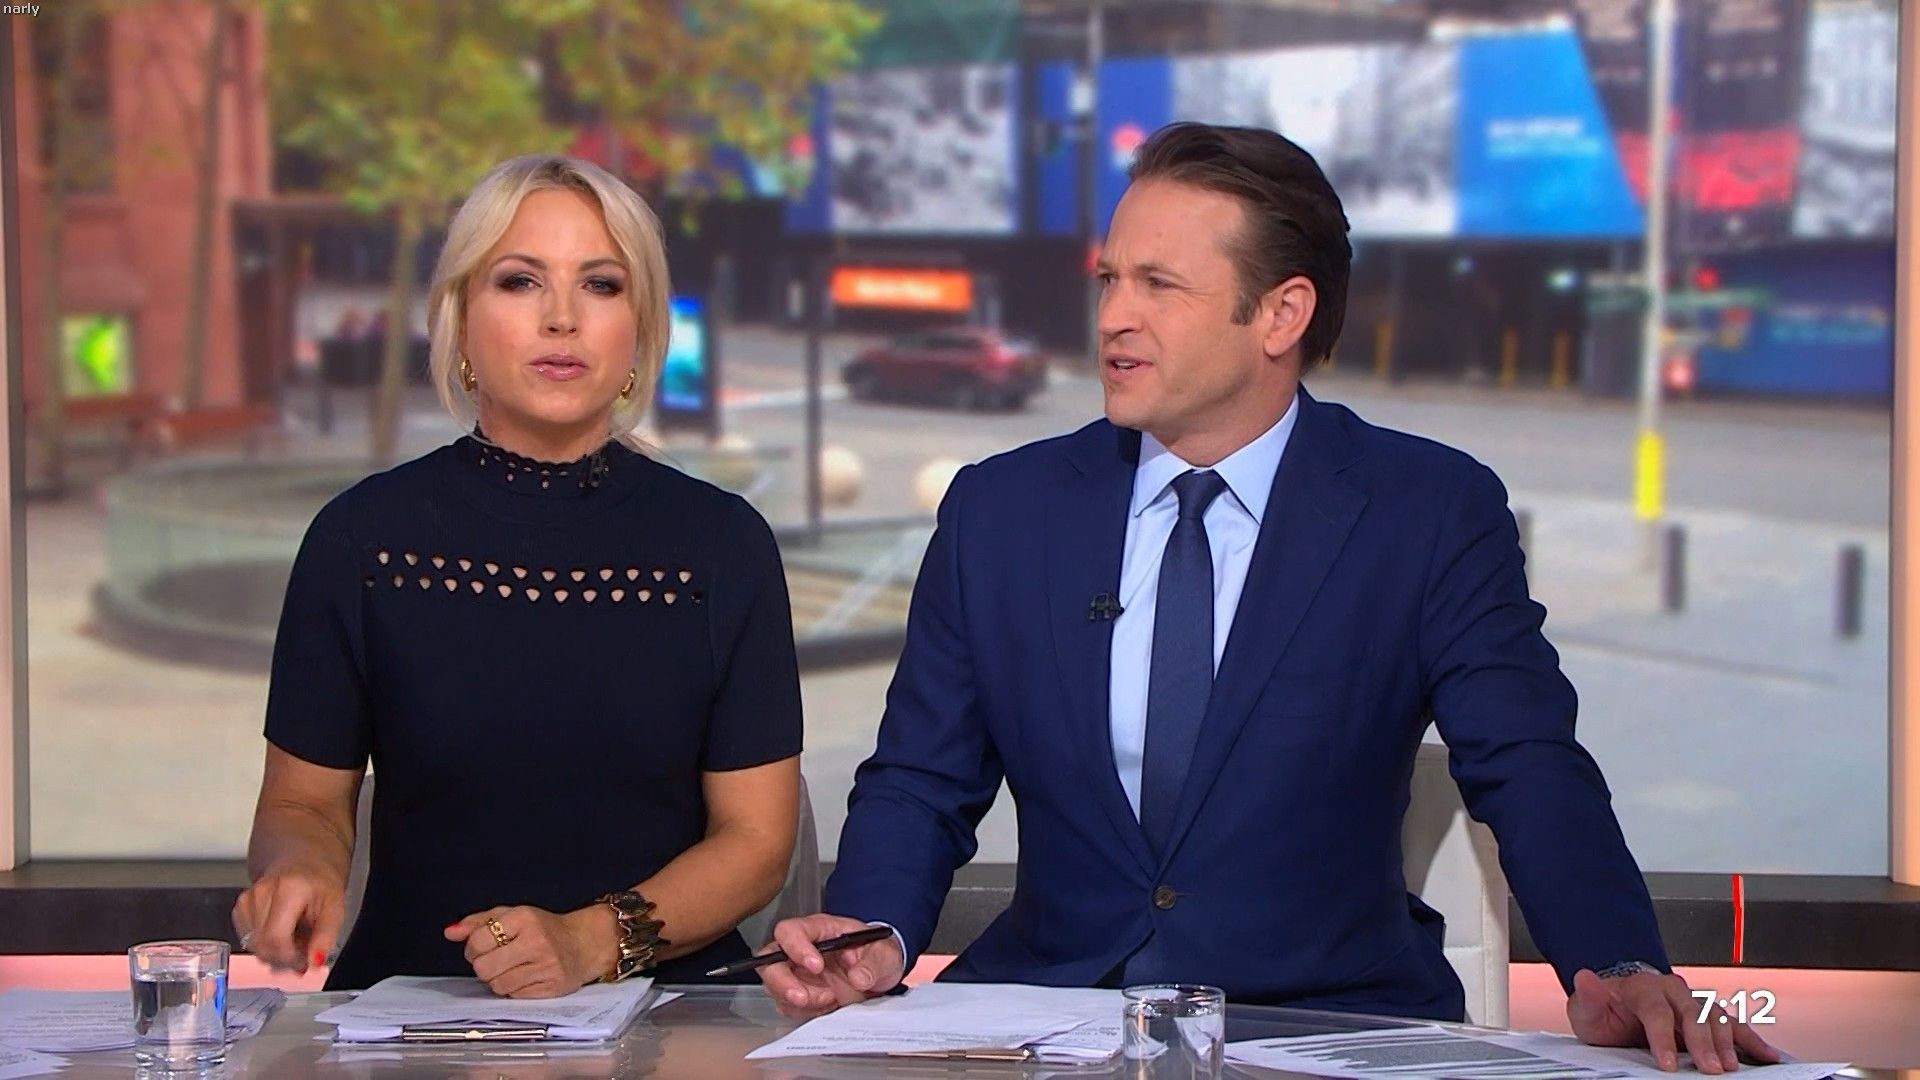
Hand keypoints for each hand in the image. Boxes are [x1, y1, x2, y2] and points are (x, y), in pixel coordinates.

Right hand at [231, 859, 345, 974]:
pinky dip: (265, 943)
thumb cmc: (321, 883)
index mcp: (288, 889)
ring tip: (295, 939)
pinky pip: (248, 939)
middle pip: (262, 945)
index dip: (288, 959)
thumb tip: (315, 962)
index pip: (275, 938)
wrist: (306, 862)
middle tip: (302, 955)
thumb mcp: (336, 907)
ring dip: (275, 952)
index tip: (303, 963)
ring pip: (254, 945)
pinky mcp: (240, 907)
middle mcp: (262, 892)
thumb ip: (326, 936)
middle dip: (283, 959)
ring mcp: (247, 899)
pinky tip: (281, 933)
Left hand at [446, 905, 617, 998]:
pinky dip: (514, 990)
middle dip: (484, 967)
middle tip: (495, 960)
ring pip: (498, 986)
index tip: (481, 947)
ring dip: (498, 980)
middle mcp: (536, 942)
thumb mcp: (512, 915)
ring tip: (512, 968)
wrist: (584, 944)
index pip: (478, 940)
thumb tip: (450, 932)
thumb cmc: (544, 929)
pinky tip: (525, 977)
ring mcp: (546, 966)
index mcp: (524, 918)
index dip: (473, 948)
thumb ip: (478, 922)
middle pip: (484, 968)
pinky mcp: (552, 987)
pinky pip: (515, 997)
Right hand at [756, 913, 905, 1019]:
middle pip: (770, 960)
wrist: (879, 974)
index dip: (796, 947)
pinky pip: (788, 1006)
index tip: (816, 966)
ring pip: (775, 987)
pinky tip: (827, 1006)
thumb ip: (874, 962)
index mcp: (819, 929)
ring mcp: (796, 973)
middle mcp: (801, 949)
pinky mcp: (799, 994)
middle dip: (782, 982)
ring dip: (799, 1001)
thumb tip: (859, 976)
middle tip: (804, 998)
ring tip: (830, 1000)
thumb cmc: (876, 954)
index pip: (791, 931)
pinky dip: (805, 1012)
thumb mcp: (885, 954)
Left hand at [1568, 969, 1781, 1072]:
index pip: (1656, 1013)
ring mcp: (1693, 1001)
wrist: (1619, 999)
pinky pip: (1733, 1024)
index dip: (1663, 1039)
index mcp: (1644, 988)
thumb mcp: (1587, 1006)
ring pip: (1716, 1017)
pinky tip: (1767, 1054)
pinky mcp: (1707, 1015)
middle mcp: (1673, 990)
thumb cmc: (1606, 1007)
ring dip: (1728, 1042)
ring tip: (1733, 1066)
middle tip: (1711, 1069)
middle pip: (1693, 1014)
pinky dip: (1751, 1038)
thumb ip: (1589, 996)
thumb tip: (1584, 977)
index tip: (1666, 1064)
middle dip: (1703, 1042)